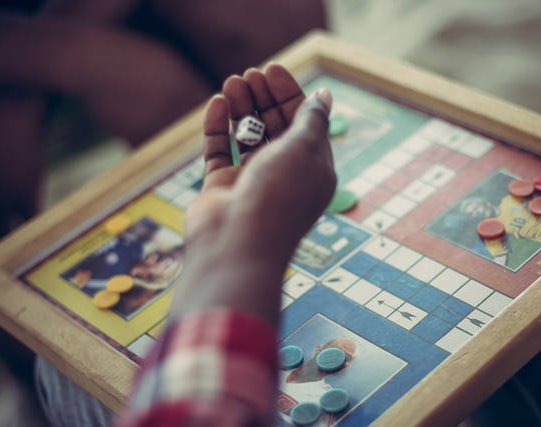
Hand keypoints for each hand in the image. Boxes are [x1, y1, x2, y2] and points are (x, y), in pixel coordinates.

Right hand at [170, 64, 334, 323]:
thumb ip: (312, 119)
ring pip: (246, 136)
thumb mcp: (305, 148)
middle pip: (275, 127)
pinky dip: (218, 127)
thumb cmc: (279, 195)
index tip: (273, 70)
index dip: (290, 94)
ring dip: (241, 107)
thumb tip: (324, 96)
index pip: (304, 123)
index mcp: (313, 170)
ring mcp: (251, 182)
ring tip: (232, 82)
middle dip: (264, 98)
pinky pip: (219, 151)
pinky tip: (216, 103)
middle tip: (250, 74)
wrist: (238, 243)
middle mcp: (283, 176)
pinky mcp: (222, 188)